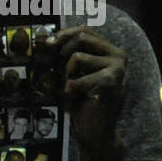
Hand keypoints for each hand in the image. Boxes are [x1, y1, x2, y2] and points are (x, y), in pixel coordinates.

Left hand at [38, 26, 125, 150]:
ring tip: (73, 90)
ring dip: (66, 76)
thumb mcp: (71, 73)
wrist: (94, 129)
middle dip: (62, 54)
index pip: (84, 31)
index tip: (46, 43)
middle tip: (61, 72)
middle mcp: (118, 56)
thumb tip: (43, 40)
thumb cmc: (81, 100)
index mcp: (110, 50)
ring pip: (76, 58)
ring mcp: (117, 68)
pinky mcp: (111, 83)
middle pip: (81, 38)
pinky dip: (69, 91)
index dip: (63, 34)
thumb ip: (64, 55)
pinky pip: (75, 80)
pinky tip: (77, 100)